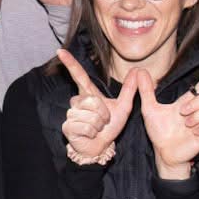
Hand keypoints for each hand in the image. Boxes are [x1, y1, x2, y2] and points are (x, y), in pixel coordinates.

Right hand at [55, 48, 139, 162]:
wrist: (100, 147)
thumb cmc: (109, 127)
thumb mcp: (123, 107)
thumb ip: (130, 89)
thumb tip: (138, 70)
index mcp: (89, 94)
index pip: (79, 76)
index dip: (70, 63)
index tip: (60, 51)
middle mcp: (77, 101)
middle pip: (92, 101)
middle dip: (103, 114)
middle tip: (103, 122)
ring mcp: (71, 114)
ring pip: (89, 116)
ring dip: (98, 125)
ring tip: (96, 129)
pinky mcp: (67, 126)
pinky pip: (85, 127)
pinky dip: (92, 133)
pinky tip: (89, 135)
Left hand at [138, 60, 198, 177]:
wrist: (163, 152)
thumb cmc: (159, 131)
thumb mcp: (150, 109)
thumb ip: (146, 91)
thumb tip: (139, 71)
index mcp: (190, 101)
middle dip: (196, 103)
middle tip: (182, 113)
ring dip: (198, 117)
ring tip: (186, 125)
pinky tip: (194, 133)